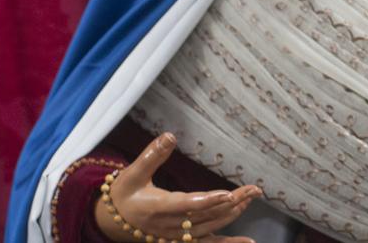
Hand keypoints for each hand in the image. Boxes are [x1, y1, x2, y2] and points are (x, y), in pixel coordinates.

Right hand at [94, 132, 262, 242]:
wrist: (113, 221)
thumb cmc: (125, 193)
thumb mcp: (133, 173)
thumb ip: (151, 155)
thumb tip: (170, 135)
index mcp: (157, 207)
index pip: (186, 205)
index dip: (207, 201)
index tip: (228, 194)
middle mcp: (170, 225)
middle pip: (206, 215)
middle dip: (232, 202)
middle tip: (254, 189)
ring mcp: (178, 235)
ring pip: (211, 226)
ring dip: (234, 212)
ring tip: (252, 197)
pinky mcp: (183, 239)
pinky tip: (249, 242)